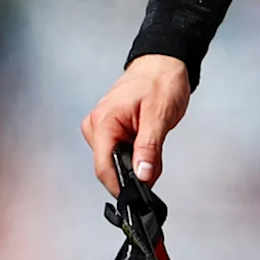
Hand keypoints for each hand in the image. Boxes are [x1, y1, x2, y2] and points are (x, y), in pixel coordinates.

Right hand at [83, 56, 193, 192]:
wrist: (163, 63)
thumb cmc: (161, 81)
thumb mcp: (159, 117)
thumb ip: (149, 149)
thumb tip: (143, 176)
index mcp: (103, 121)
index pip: (103, 167)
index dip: (120, 187)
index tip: (139, 197)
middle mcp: (96, 124)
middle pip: (107, 167)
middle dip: (131, 174)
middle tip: (155, 165)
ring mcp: (100, 127)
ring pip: (113, 161)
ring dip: (134, 163)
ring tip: (153, 145)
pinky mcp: (108, 128)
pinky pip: (116, 152)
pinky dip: (133, 155)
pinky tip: (145, 144)